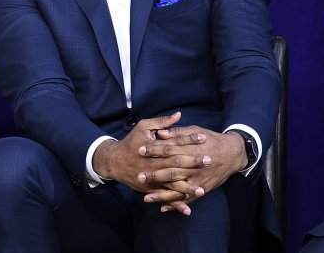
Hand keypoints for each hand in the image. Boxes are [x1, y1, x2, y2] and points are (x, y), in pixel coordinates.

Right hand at [92, 112, 206, 198]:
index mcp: (154, 148)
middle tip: (209, 160)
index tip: (204, 138)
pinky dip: (176, 204)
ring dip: (187, 188)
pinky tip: (188, 209)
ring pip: (172, 184)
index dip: (189, 140)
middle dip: (193, 162)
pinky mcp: (151, 188)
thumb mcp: (143, 127)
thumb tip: (178, 114)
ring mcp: (153, 178)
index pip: (175, 142)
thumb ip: (162, 122)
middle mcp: (154, 163)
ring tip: (203, 190)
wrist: (114, 161)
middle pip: (176, 163)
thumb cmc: (131, 142)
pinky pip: (165, 197)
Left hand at [138, 126, 248, 214]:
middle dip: (154, 174)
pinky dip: (175, 204)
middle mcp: (192, 166)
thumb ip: (176, 132)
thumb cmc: (211, 139)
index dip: (153, 150)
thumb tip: (159, 134)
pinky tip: (163, 208)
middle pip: (170, 170)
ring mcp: (197, 179)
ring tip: (146, 198)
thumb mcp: (194, 130)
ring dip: (161, 194)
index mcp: (189, 149)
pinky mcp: (202, 189)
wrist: (232, 153)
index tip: (139, 151)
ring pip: (177, 188)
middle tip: (139, 177)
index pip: (167, 149)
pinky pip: (187, 199)